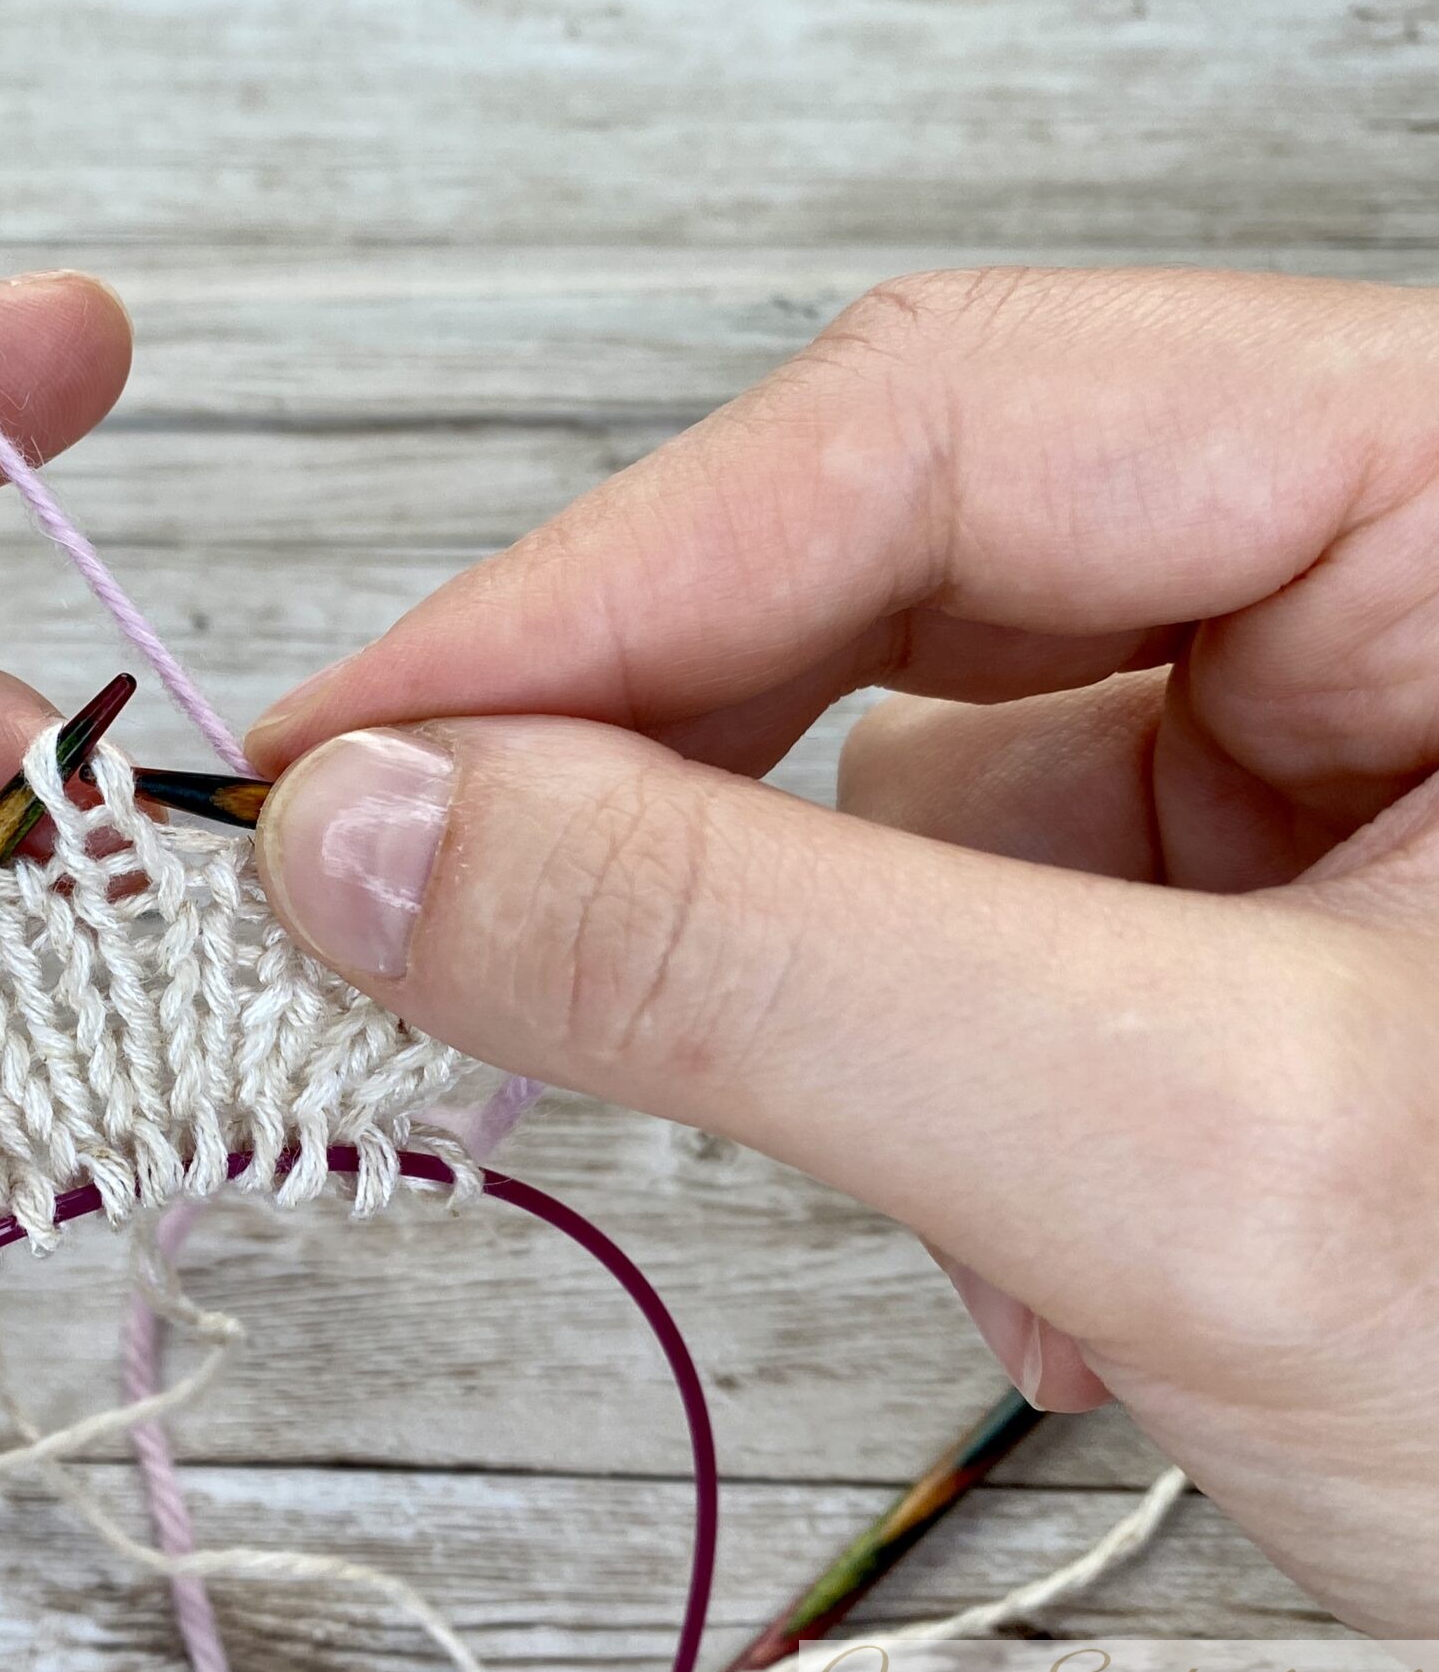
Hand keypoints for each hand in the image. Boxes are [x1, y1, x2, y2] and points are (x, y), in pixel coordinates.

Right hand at [246, 268, 1438, 1636]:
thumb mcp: (1183, 1159)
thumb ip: (741, 960)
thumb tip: (373, 829)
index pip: (933, 432)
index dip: (592, 591)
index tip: (342, 748)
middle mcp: (1425, 564)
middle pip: (913, 567)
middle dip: (689, 782)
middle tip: (437, 902)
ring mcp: (1362, 730)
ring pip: (931, 765)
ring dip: (862, 990)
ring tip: (977, 1211)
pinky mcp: (1288, 885)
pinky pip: (998, 907)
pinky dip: (953, 1077)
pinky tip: (1063, 1239)